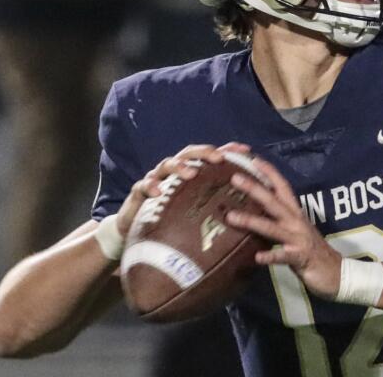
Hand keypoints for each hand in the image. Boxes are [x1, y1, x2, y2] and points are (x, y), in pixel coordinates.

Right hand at [116, 142, 250, 236]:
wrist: (137, 231)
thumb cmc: (171, 218)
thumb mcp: (194, 211)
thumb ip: (214, 207)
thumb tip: (246, 216)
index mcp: (189, 172)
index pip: (210, 157)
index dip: (227, 151)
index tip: (245, 150)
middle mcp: (174, 171)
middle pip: (189, 153)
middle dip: (204, 152)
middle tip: (218, 158)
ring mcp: (156, 178)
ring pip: (167, 164)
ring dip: (180, 166)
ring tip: (190, 172)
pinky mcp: (139, 191)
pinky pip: (144, 185)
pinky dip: (151, 186)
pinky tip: (159, 192)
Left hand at [224, 158, 342, 299]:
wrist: (337, 273)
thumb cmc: (312, 251)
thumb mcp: (296, 231)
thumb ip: (279, 221)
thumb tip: (255, 211)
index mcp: (295, 213)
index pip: (282, 187)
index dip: (269, 172)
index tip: (252, 159)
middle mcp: (296, 222)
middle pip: (274, 201)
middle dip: (254, 188)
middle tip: (234, 178)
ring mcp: (298, 239)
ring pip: (272, 227)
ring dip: (252, 221)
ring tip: (231, 217)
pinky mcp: (300, 258)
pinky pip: (284, 257)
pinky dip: (271, 256)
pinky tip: (258, 257)